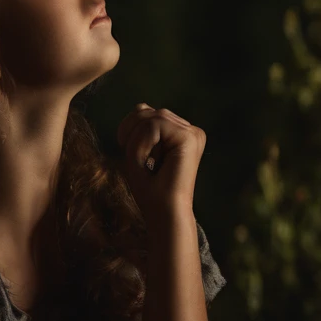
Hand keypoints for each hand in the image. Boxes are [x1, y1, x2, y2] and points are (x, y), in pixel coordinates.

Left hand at [116, 102, 205, 227]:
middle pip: (143, 110)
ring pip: (147, 116)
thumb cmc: (150, 188)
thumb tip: (143, 106)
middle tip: (144, 164)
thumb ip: (139, 125)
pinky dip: (143, 144)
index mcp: (178, 132)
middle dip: (131, 136)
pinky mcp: (191, 136)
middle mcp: (188, 129)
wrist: (165, 213)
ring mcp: (192, 131)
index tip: (139, 160)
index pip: (143, 112)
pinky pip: (153, 124)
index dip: (128, 133)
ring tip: (150, 164)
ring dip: (137, 143)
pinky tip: (153, 161)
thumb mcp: (137, 149)